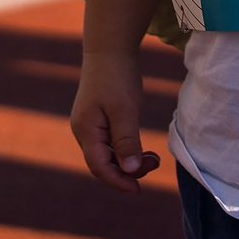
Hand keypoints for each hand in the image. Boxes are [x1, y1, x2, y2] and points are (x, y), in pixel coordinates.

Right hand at [70, 48, 157, 190]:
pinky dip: (126, 150)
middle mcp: (83, 131)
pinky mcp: (97, 119)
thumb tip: (129, 171)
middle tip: (155, 163)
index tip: (138, 190)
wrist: (109, 49)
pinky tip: (141, 148)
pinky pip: (110, 144)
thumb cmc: (117, 76)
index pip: (100, 167)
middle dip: (127, 172)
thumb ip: (127, 141)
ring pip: (107, 155)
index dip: (118, 182)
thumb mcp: (125, 109)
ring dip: (129, 161)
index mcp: (86, 130)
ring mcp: (89, 125)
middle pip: (102, 164)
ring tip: (153, 158)